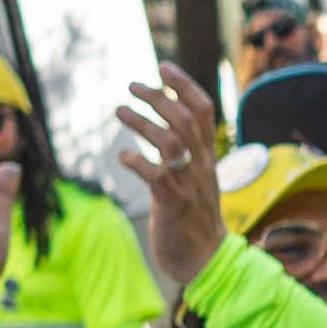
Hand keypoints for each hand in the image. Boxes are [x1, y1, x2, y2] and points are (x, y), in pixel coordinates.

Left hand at [117, 75, 228, 287]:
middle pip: (184, 119)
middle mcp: (201, 166)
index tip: (163, 66)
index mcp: (207, 157)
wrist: (206, 261)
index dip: (184, 85)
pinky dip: (138, 162)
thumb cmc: (194, 220)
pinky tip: (121, 156)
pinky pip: (156, 177)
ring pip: (171, 143)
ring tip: (119, 111)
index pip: (203, 110)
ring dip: (143, 123)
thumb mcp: (196, 181)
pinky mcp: (173, 205)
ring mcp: (188, 185)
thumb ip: (186, 154)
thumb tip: (168, 129)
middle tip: (132, 86)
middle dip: (158, 97)